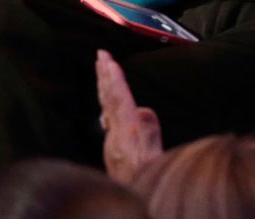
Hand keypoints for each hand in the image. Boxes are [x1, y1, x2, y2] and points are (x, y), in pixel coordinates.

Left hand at [96, 49, 163, 182]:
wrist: (134, 199)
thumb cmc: (147, 180)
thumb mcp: (154, 157)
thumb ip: (149, 133)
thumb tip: (143, 110)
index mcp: (126, 134)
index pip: (119, 100)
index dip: (114, 79)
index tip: (108, 60)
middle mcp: (115, 137)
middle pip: (108, 101)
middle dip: (104, 76)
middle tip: (100, 55)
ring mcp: (113, 144)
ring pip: (106, 108)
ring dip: (104, 86)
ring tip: (103, 70)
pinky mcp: (114, 150)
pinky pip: (109, 118)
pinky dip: (109, 103)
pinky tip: (109, 103)